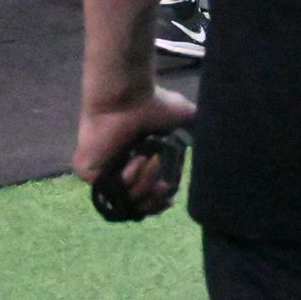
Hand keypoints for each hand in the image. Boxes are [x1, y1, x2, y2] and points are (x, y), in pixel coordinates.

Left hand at [74, 85, 196, 216]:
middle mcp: (118, 169)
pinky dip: (127, 177)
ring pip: (124, 199)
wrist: (128, 96)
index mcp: (138, 162)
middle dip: (152, 200)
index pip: (145, 195)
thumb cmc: (153, 103)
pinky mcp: (88, 171)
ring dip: (143, 184)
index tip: (170, 197)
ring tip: (151, 161)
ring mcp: (102, 172)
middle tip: (163, 186)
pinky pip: (109, 189)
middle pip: (135, 204)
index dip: (158, 202)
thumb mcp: (184, 117)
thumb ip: (195, 132)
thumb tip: (213, 147)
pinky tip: (136, 159)